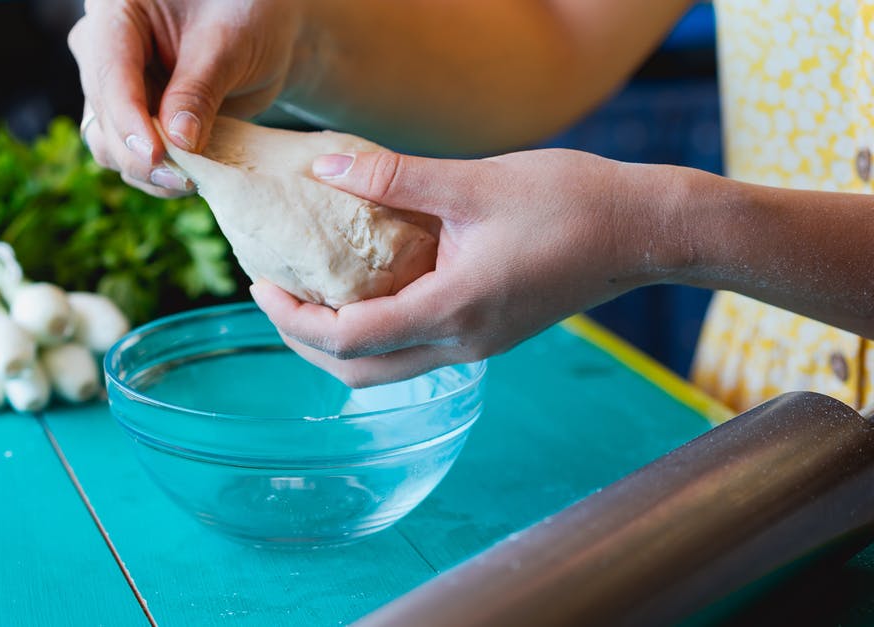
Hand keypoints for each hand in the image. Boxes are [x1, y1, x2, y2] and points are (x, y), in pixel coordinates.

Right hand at [68, 0, 305, 196]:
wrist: (264, 31)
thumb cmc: (248, 16)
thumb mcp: (228, 45)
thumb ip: (199, 91)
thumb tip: (177, 144)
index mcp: (117, 11)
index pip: (110, 71)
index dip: (128, 119)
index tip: (155, 155)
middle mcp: (103, 50)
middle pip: (105, 115)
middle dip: (141, 154)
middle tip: (185, 177)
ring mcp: (116, 89)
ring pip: (110, 145)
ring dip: (148, 171)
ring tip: (195, 178)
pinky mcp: (132, 120)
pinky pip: (131, 159)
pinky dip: (159, 175)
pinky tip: (194, 176)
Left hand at [251, 148, 683, 386]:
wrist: (644, 231)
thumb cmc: (570, 202)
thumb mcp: (475, 183)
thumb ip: (396, 178)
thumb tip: (325, 169)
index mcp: (452, 311)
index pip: (349, 339)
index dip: (293, 320)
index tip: (260, 285)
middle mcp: (461, 344)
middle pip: (358, 373)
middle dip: (304, 344)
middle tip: (273, 296)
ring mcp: (476, 346)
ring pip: (386, 370)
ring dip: (337, 345)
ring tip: (307, 297)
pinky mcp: (487, 334)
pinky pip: (414, 351)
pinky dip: (373, 333)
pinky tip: (363, 290)